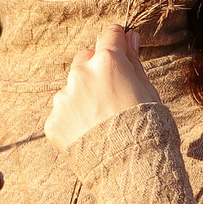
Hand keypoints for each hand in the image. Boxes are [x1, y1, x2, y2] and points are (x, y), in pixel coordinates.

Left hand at [46, 24, 162, 147]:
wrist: (131, 168)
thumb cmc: (148, 128)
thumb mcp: (148, 90)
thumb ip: (134, 61)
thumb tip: (130, 36)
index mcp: (108, 62)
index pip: (109, 35)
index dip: (116, 41)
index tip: (120, 49)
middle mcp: (81, 74)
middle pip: (85, 58)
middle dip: (97, 69)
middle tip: (112, 95)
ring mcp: (64, 98)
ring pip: (72, 87)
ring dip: (83, 97)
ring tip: (101, 122)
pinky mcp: (54, 121)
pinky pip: (63, 113)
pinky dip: (73, 120)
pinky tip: (90, 134)